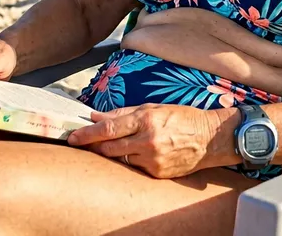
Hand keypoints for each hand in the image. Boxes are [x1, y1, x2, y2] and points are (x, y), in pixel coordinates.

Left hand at [68, 103, 224, 178]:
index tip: (73, 137)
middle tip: (81, 142)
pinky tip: (139, 152)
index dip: (87, 134)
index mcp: (145, 119)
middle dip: (93, 146)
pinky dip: (131, 160)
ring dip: (115, 152)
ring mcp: (152, 159)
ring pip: (120, 159)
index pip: (108, 129)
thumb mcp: (153, 107)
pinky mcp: (156, 173)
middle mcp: (147, 140)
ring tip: (121, 143)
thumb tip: (97, 116)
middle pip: (108, 148)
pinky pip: (134, 167)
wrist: (209, 139)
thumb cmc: (181, 118)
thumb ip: (124, 112)